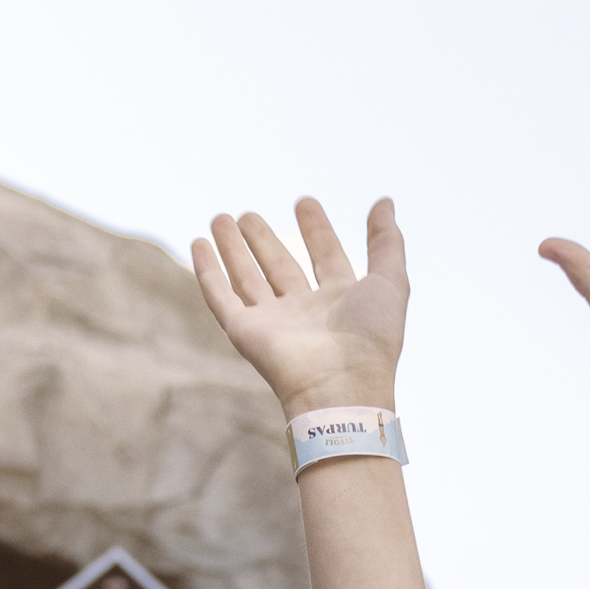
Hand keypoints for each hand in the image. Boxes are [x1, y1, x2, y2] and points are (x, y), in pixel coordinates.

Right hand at [191, 197, 405, 420]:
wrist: (340, 387)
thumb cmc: (370, 340)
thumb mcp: (391, 281)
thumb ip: (387, 242)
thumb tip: (384, 202)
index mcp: (340, 301)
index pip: (326, 256)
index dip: (316, 229)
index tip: (304, 202)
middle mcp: (304, 312)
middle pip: (280, 266)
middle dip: (264, 240)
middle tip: (248, 214)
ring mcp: (272, 323)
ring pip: (247, 277)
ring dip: (233, 249)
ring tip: (220, 218)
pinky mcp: (245, 332)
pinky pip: (221, 297)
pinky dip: (208, 272)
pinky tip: (198, 246)